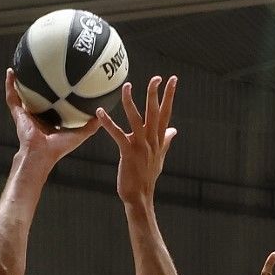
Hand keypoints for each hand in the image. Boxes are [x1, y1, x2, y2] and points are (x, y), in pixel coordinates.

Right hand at [5, 68, 97, 167]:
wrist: (41, 154)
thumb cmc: (58, 148)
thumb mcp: (79, 135)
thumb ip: (90, 125)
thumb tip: (102, 112)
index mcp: (50, 122)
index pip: (53, 106)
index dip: (56, 95)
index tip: (60, 82)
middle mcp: (38, 117)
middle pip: (37, 98)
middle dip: (38, 85)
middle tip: (41, 69)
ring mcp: (26, 115)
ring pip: (22, 95)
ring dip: (20, 82)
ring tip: (21, 65)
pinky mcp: (18, 114)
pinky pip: (12, 96)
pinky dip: (10, 85)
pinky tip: (10, 71)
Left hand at [97, 76, 177, 205]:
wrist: (140, 196)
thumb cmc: (147, 177)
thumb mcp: (159, 157)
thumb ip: (165, 141)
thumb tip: (174, 130)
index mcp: (158, 140)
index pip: (166, 113)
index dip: (169, 96)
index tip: (173, 79)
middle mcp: (151, 141)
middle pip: (155, 113)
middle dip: (155, 94)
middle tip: (156, 77)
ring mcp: (140, 146)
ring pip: (137, 119)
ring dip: (130, 102)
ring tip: (127, 86)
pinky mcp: (128, 153)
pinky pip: (117, 134)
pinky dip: (108, 123)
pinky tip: (100, 112)